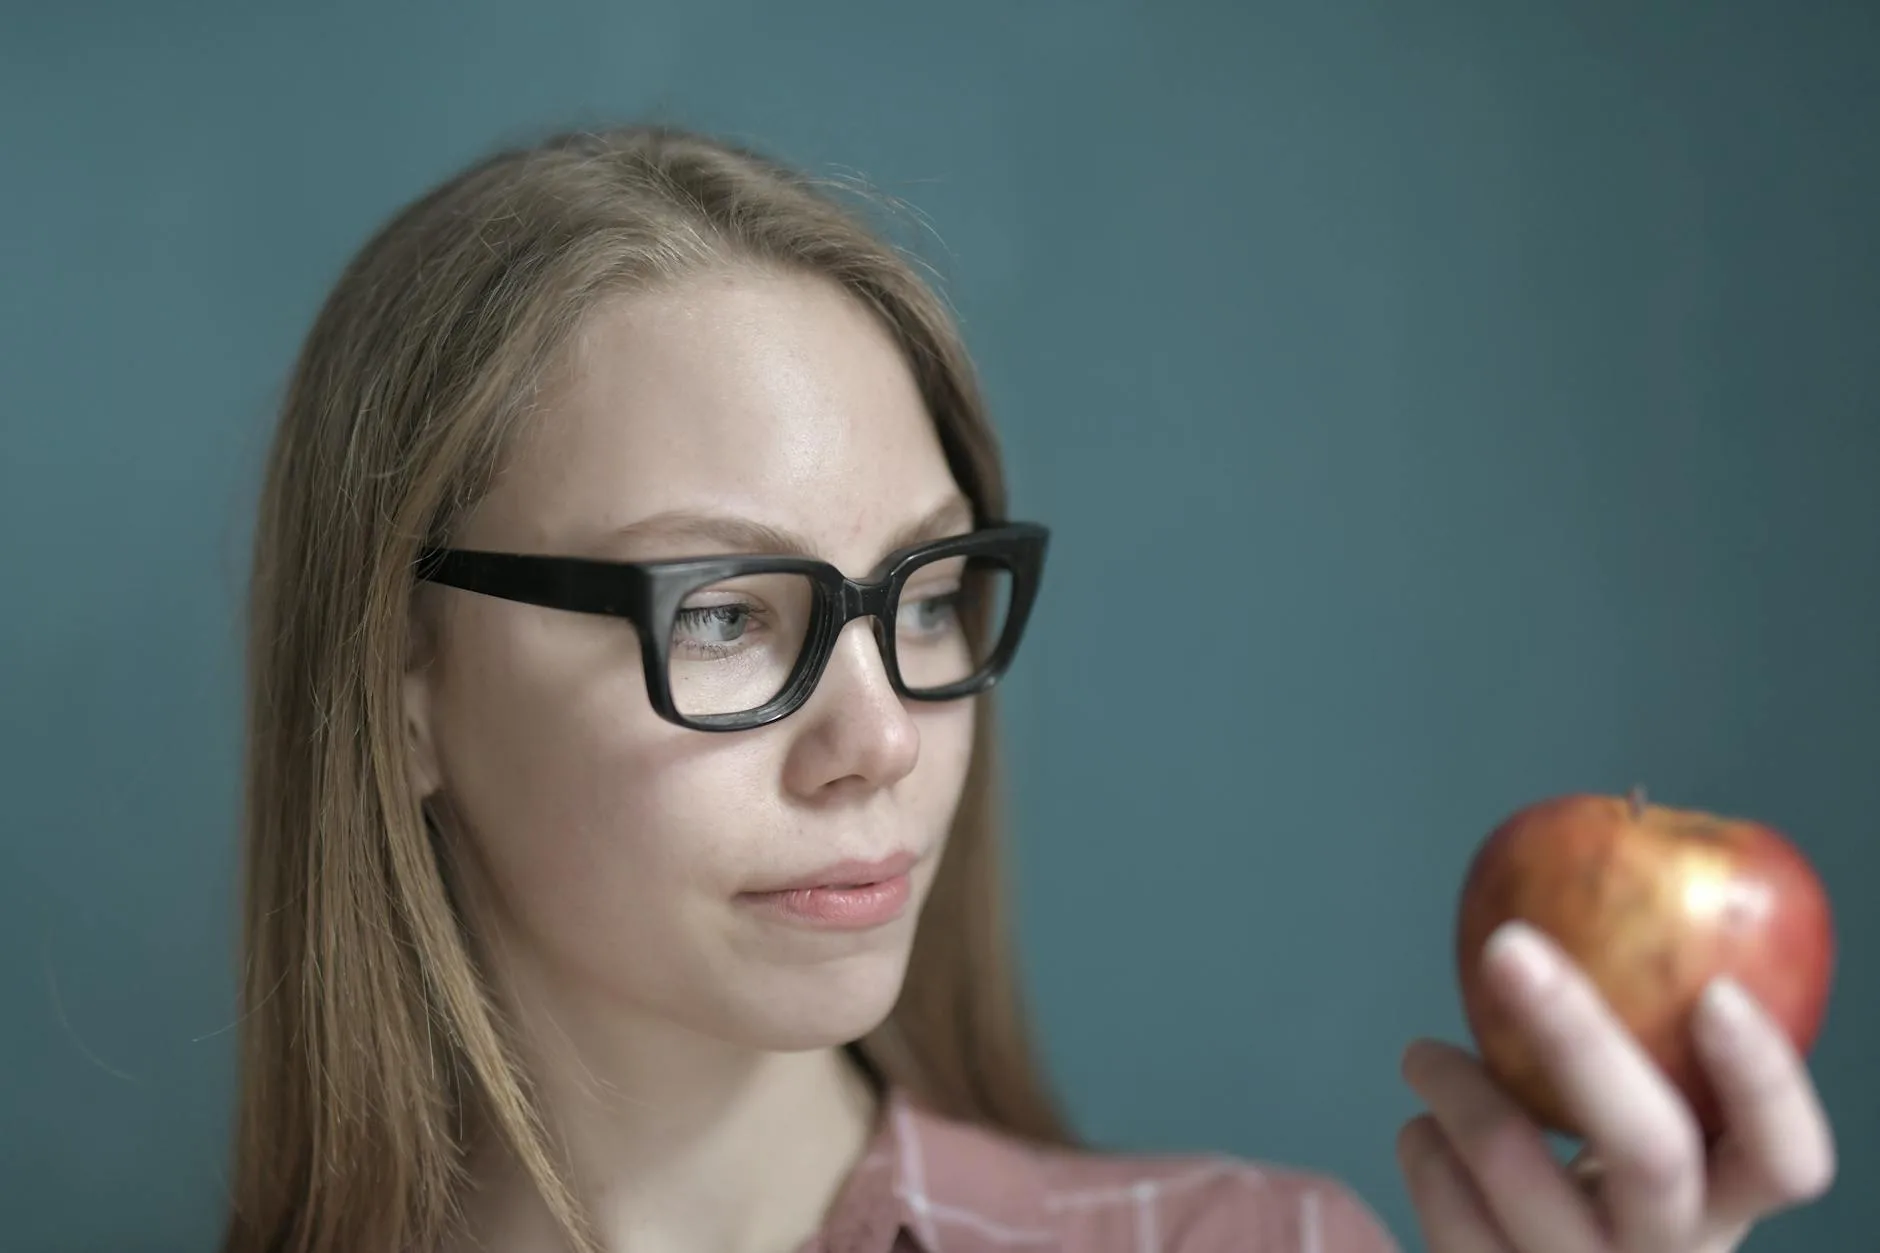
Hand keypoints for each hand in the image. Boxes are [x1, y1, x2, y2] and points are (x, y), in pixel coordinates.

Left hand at [1395, 921, 1835, 1251]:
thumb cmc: (1600, 1190)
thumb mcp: (1653, 1138)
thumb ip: (1647, 1056)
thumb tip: (1602, 875)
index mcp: (1727, 1204)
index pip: (1787, 1160)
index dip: (1763, 1081)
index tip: (1714, 991)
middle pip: (1647, 1151)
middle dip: (1576, 1032)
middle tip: (1509, 945)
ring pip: (1517, 1172)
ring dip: (1456, 1087)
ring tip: (1423, 1056)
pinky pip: (1447, 1215)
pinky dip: (1424, 1153)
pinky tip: (1425, 1135)